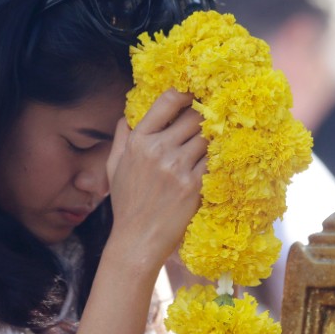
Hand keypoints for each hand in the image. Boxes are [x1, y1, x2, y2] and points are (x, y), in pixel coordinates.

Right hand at [106, 89, 207, 268]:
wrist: (137, 239)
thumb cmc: (127, 203)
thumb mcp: (114, 166)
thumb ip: (122, 137)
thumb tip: (129, 115)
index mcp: (138, 141)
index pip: (167, 101)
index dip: (185, 94)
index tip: (193, 96)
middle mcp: (158, 150)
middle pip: (194, 117)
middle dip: (204, 116)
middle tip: (211, 119)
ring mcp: (177, 167)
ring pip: (208, 137)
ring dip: (213, 138)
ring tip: (215, 140)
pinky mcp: (194, 185)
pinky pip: (214, 160)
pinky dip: (218, 157)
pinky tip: (220, 159)